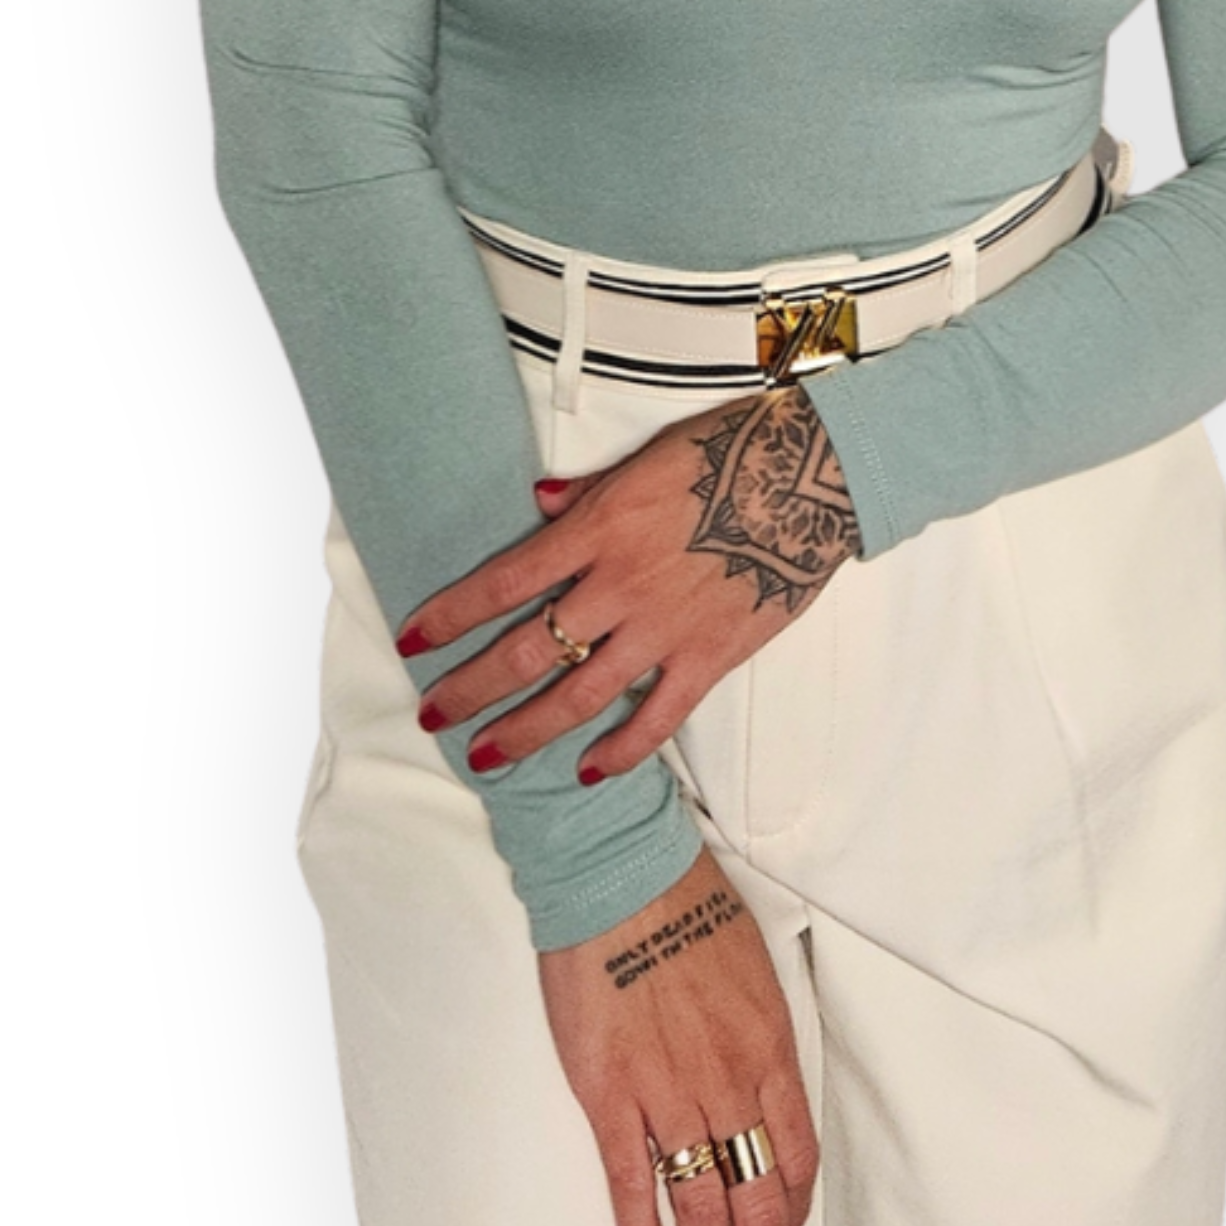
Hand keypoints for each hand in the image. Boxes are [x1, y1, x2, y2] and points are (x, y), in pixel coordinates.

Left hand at [395, 385, 860, 782]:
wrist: (812, 477)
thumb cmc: (730, 453)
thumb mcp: (646, 459)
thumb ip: (589, 492)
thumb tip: (539, 501)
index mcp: (598, 531)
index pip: (504, 581)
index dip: (451, 614)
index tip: (413, 638)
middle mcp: (619, 585)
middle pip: (527, 649)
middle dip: (471, 687)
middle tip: (431, 714)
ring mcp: (663, 628)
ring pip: (579, 695)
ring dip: (526, 731)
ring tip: (486, 757)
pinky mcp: (709, 657)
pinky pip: (656, 719)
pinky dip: (620, 752)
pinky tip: (588, 773)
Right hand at [539, 851, 819, 1225]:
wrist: (621, 875)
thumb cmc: (686, 904)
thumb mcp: (752, 967)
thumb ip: (758, 1034)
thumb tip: (760, 1081)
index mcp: (768, 1047)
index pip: (796, 1154)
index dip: (794, 1210)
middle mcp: (727, 1080)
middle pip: (757, 1199)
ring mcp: (668, 1091)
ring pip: (700, 1203)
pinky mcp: (610, 1092)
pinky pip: (630, 1179)